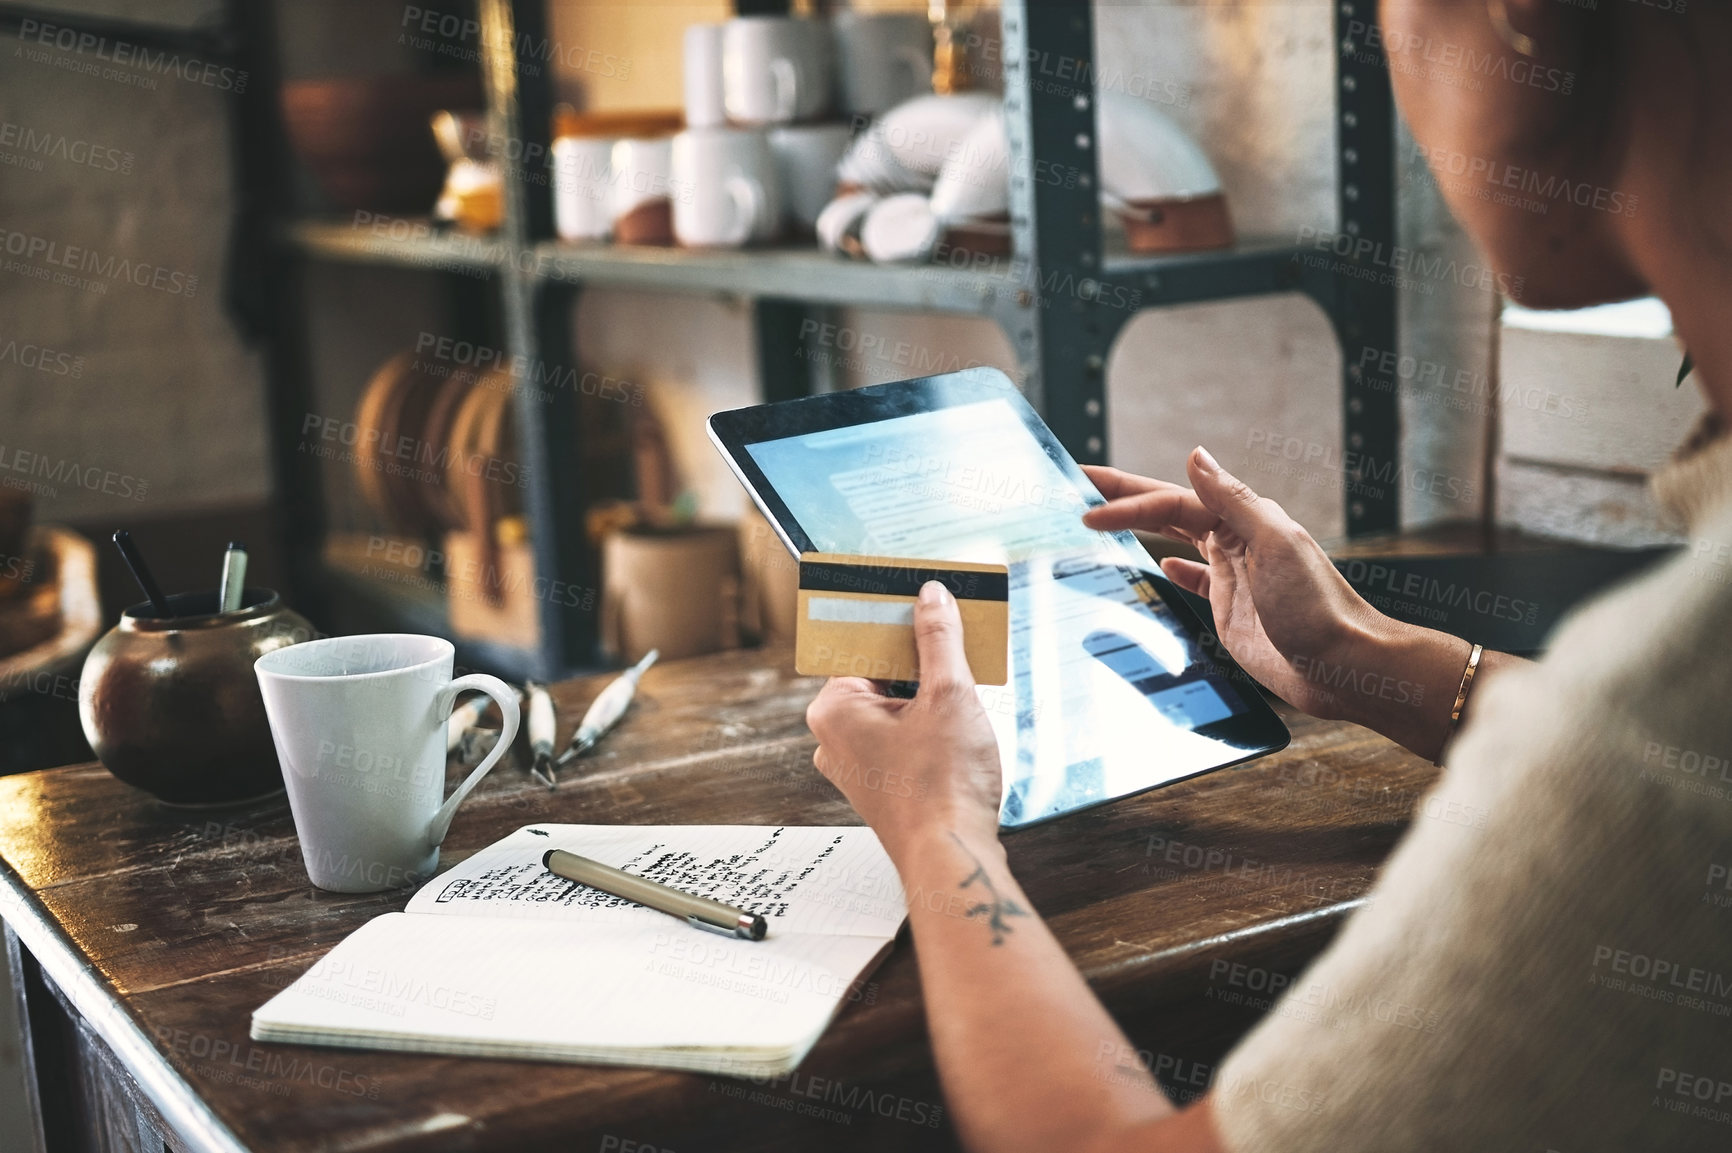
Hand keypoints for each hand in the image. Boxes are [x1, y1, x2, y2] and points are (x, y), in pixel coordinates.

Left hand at [806, 581, 1002, 862]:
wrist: (952, 858)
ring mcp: (855, 764)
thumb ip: (938, 639)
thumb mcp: (949, 694)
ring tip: (965, 691)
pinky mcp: (880, 784)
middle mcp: (833, 737)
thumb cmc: (942, 787)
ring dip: (930, 695)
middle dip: (921, 661)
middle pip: (880, 674)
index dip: (901, 623)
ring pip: (894, 707)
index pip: (863, 643)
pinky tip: (960, 726)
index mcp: (833, 709)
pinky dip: (929, 725)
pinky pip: (901, 736)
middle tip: (958, 647)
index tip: (928, 605)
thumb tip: (931, 598)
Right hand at [1080, 446, 1402, 725]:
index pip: (1173, 501)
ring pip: (1176, 540)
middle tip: (1079, 487)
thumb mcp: (1275, 543)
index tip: (1086, 510)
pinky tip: (1159, 568)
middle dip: (1124, 498)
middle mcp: (1236, 542)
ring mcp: (1232, 577)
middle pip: (1168, 511)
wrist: (1345, 666)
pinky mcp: (1230, 611)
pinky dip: (1174, 570)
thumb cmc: (1318, 607)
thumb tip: (1195, 456)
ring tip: (1105, 517)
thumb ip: (1232, 500)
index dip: (1128, 502)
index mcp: (1245, 520)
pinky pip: (1196, 580)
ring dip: (1141, 526)